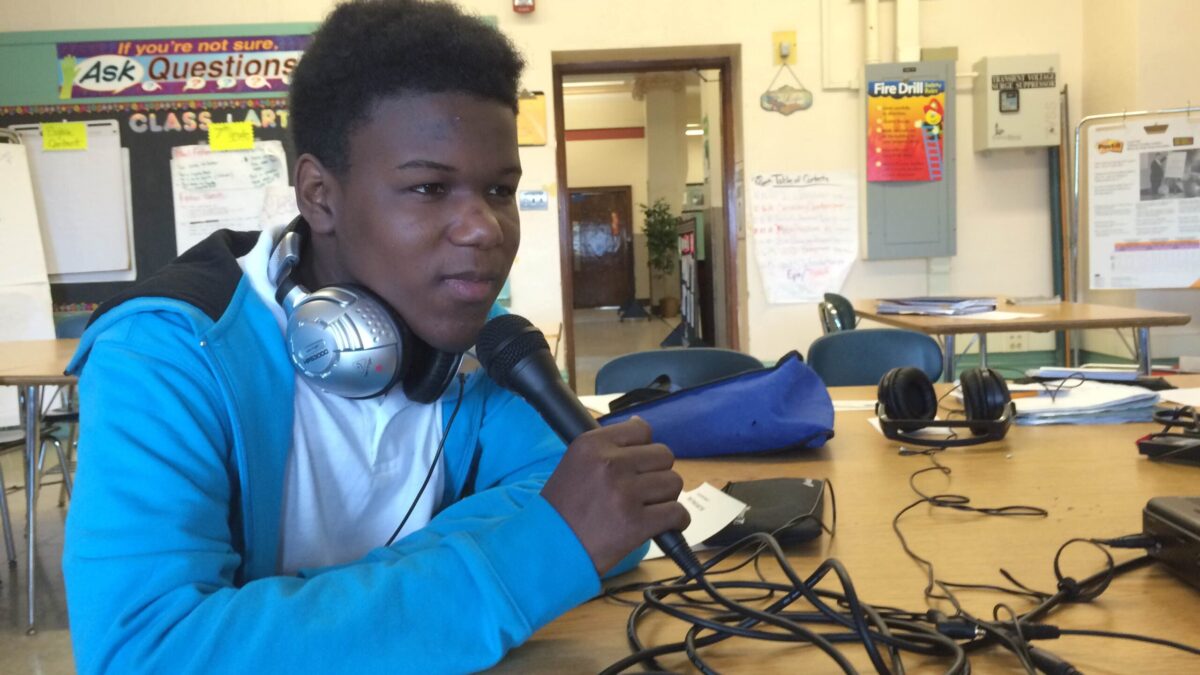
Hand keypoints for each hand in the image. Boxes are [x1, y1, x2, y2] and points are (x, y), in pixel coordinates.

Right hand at [541, 417, 689, 574]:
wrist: (547, 548)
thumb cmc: (561, 508)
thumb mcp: (575, 463)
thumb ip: (608, 446)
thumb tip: (641, 426)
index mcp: (592, 445)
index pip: (642, 430)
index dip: (644, 448)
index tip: (637, 464)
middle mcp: (609, 464)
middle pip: (663, 455)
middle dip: (657, 473)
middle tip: (643, 490)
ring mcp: (624, 493)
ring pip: (673, 482)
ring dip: (666, 497)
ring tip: (648, 508)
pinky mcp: (636, 523)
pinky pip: (677, 512)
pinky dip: (676, 520)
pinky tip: (664, 524)